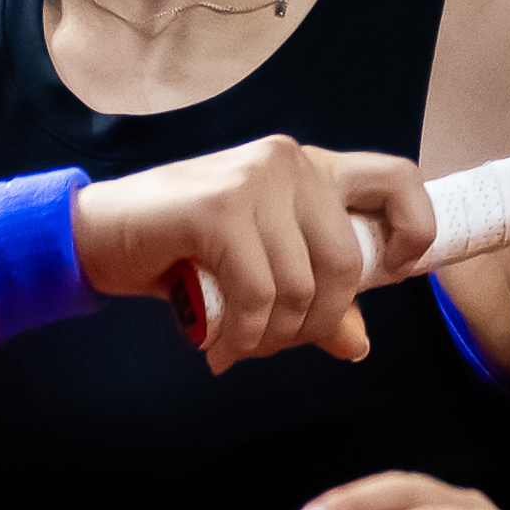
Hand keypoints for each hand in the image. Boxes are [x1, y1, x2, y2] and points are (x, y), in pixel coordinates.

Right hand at [70, 136, 436, 372]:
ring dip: (272, 337)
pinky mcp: (220, 206)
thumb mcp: (258, 270)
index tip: (390, 274)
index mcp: (310, 169)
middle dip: (316, 322)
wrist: (94, 235)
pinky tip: (220, 345)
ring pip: (301, 287)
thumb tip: (356, 342)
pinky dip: (242, 335)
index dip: (414, 232)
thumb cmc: (177, 250)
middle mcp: (289, 162)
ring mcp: (255, 179)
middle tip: (275, 343)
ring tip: (240, 346)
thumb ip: (311, 295)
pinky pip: (258, 294)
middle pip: (346, 262)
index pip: (399, 179)